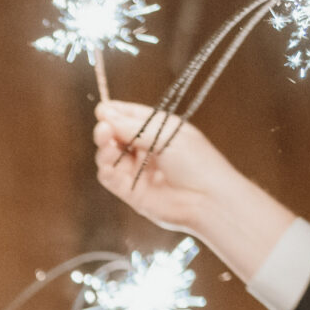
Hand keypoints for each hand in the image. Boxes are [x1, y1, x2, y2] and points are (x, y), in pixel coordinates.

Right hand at [93, 103, 241, 236]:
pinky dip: (105, 170)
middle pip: (116, 136)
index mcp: (158, 130)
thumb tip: (105, 113)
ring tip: (109, 146)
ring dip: (104, 150)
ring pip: (110, 157)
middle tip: (104, 128)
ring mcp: (138, 171)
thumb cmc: (196, 162)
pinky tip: (108, 166)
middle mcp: (146, 149)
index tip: (102, 110)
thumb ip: (133, 127)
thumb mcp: (165, 136)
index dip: (114, 112)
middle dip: (106, 130)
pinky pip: (110, 179)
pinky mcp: (131, 192)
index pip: (130, 117)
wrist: (207, 199)